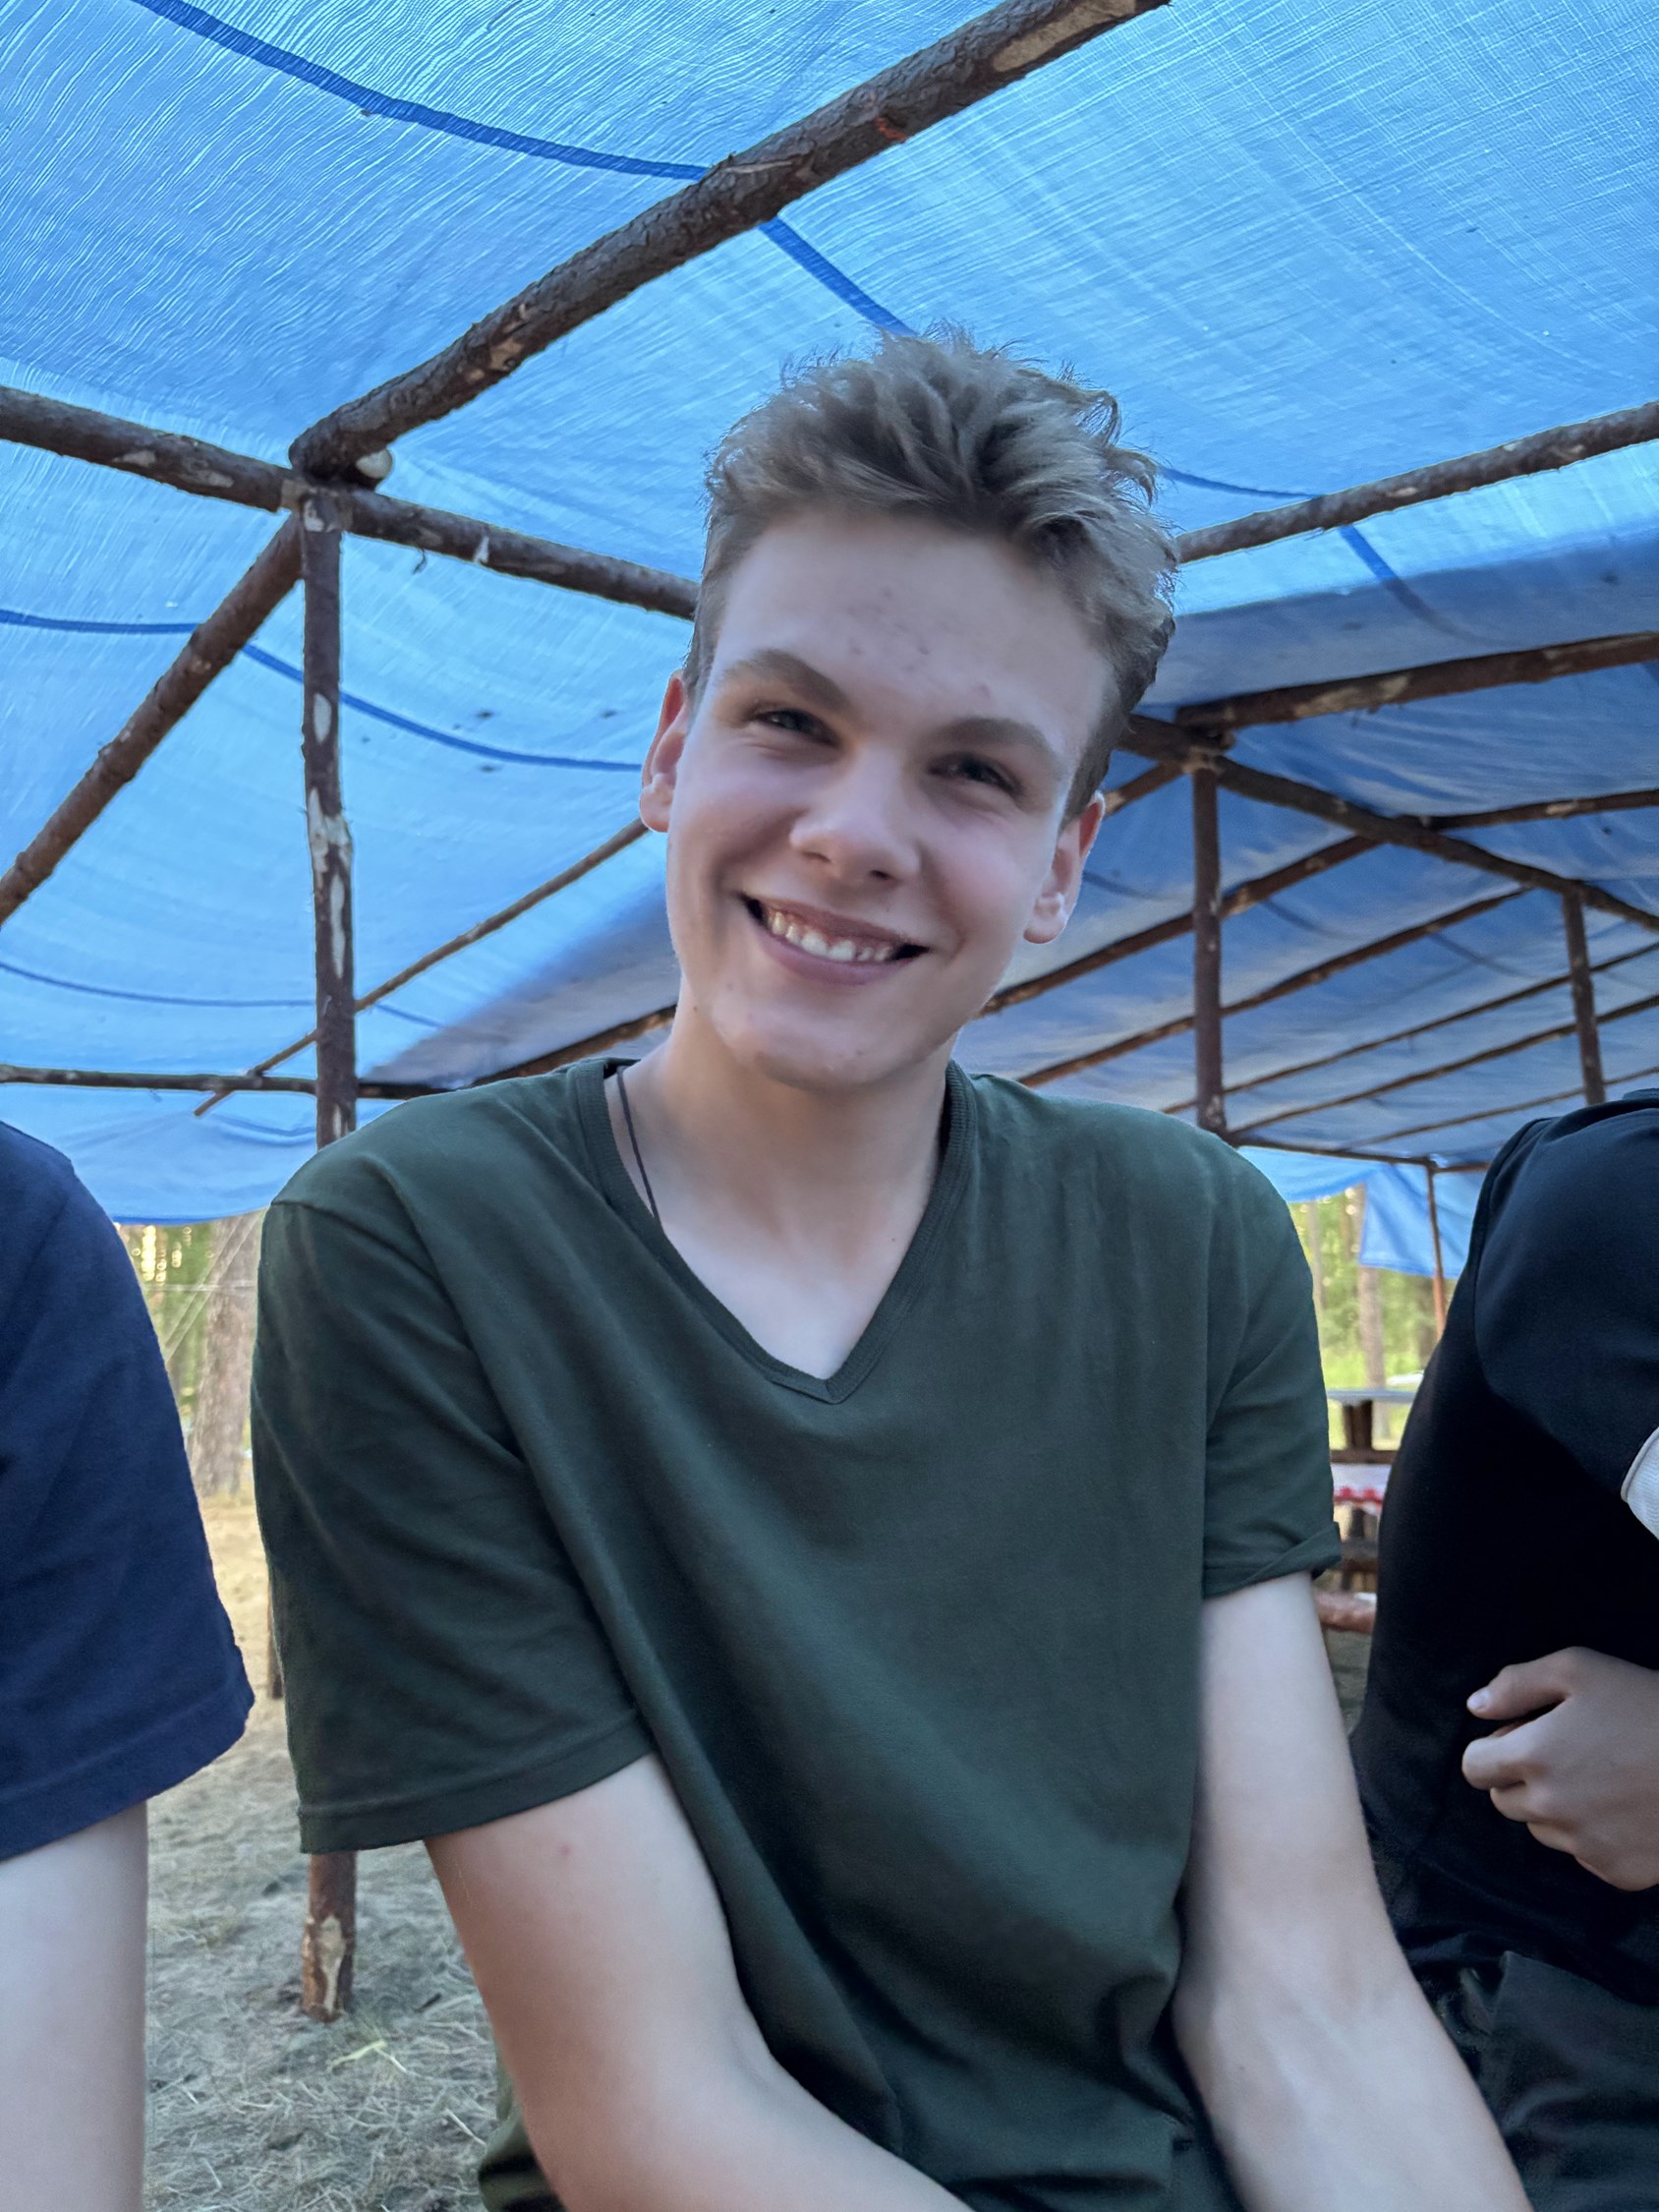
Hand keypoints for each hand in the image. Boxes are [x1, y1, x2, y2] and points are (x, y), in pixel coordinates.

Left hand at [1463, 1648, 1658, 1890]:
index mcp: (1533, 1757)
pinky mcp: (1617, 1872)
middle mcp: (1550, 1809)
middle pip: (1504, 1801)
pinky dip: (1595, 1835)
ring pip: (1543, 1830)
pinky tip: (1626, 1807)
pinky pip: (1584, 1855)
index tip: (1522, 1736)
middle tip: (1566, 1754)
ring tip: (1601, 1777)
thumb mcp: (1579, 1669)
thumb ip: (1516, 1684)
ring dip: (1556, 1808)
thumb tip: (1475, 1707)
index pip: (1474, 1768)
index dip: (1493, 1749)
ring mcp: (1584, 1846)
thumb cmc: (1648, 1706)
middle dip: (1521, 1778)